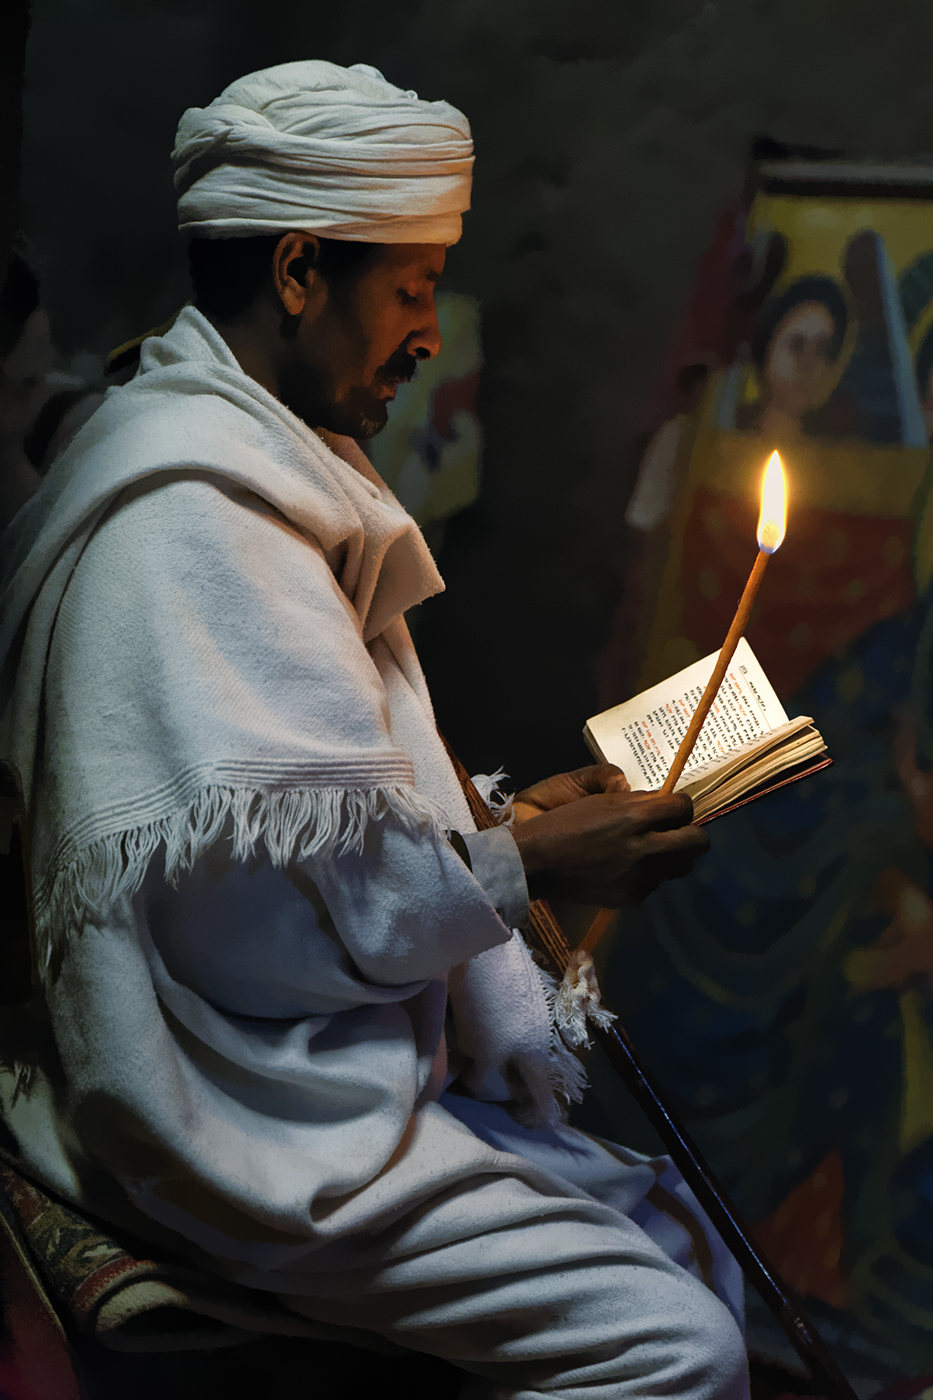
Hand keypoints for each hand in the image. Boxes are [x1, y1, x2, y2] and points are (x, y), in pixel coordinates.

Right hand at [510, 770, 707, 906]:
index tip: (672, 809)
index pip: (683, 806)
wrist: (536, 863)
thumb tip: (659, 803)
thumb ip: (636, 802)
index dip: (681, 806)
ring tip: (653, 852)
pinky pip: (655, 883)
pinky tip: (626, 869)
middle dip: (691, 833)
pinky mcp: (632, 896)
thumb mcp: (599, 802)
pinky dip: (648, 874)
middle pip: (697, 841)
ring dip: (673, 856)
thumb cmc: (564, 824)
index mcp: (635, 815)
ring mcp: (640, 875)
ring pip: (681, 866)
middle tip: (676, 832)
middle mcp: (644, 846)